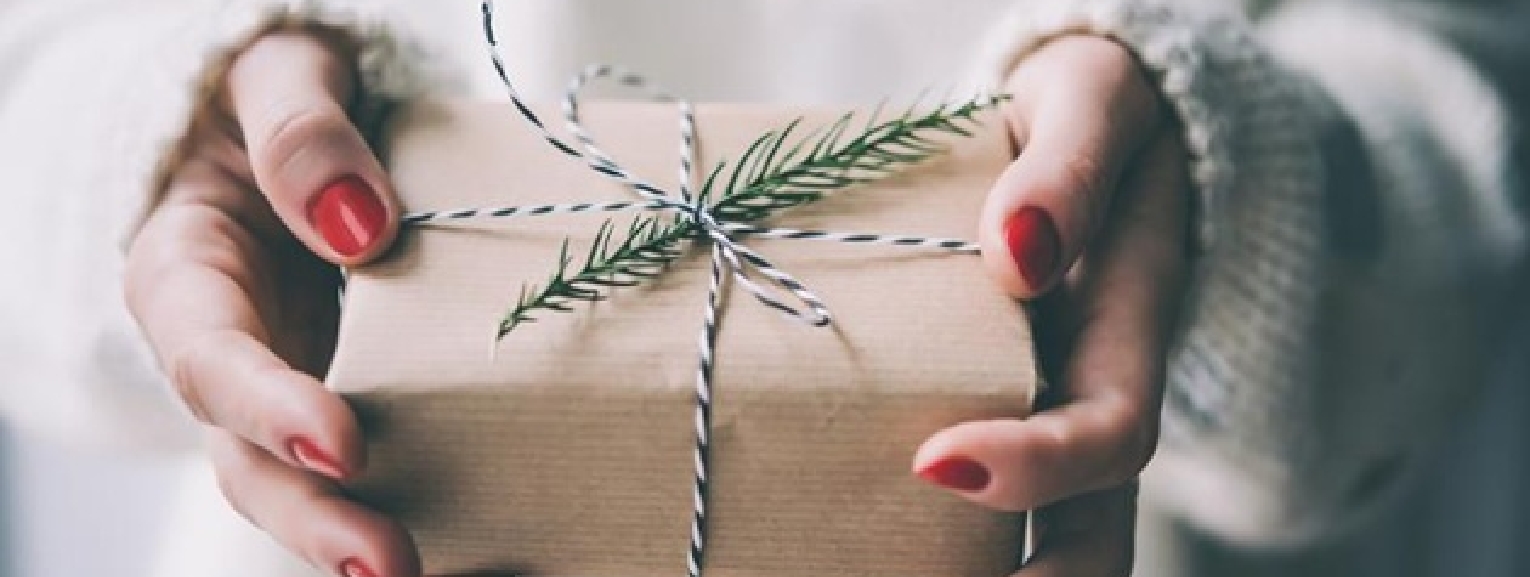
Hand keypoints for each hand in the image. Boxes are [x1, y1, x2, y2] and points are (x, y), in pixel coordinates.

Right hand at [125, 32, 416, 576]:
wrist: (306, 130)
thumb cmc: (285, 100)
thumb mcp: (280, 74)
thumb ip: (302, 133)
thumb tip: (360, 225)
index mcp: (187, 274)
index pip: (209, 355)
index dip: (267, 404)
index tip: (344, 438)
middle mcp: (230, 356)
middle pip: (248, 458)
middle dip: (314, 516)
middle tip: (386, 561)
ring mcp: (290, 392)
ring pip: (305, 487)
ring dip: (360, 539)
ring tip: (424, 574)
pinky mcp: (357, 407)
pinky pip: (378, 471)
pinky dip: (423, 514)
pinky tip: (486, 550)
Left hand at [914, 37, 1189, 574]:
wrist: (1091, 134)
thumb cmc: (1090, 114)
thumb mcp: (1091, 101)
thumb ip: (1069, 167)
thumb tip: (1018, 251)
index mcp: (1125, 330)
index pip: (1109, 430)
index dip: (1037, 463)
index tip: (935, 460)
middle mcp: (1092, 396)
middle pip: (1094, 537)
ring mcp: (1047, 419)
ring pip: (1048, 541)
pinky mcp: (997, 414)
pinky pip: (979, 509)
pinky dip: (931, 547)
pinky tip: (848, 551)